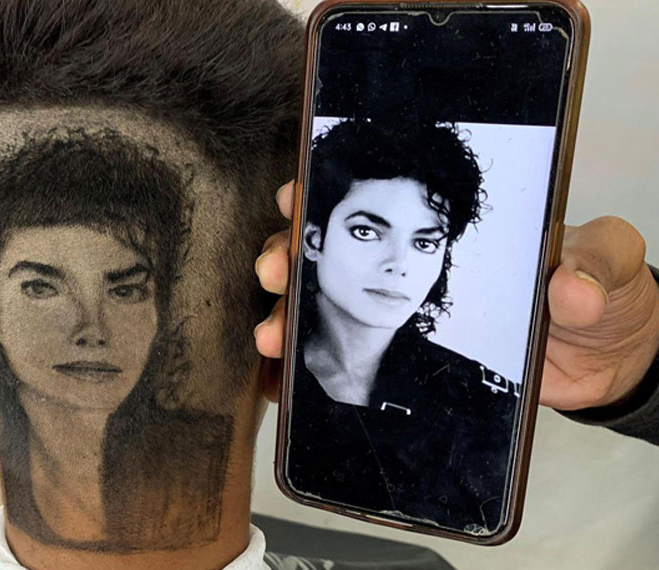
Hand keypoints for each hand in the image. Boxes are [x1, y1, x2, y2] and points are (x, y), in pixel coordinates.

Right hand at [254, 181, 658, 410]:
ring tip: (272, 336)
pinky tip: (282, 381)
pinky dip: (309, 366)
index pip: (375, 194)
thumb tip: (570, 288)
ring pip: (325, 303)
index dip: (326, 191)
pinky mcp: (406, 354)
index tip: (296, 199)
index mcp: (449, 224)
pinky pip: (345, 355)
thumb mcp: (610, 267)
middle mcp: (412, 261)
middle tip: (277, 268)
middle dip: (290, 253)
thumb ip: (597, 263)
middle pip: (332, 248)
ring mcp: (403, 308)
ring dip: (287, 314)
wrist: (603, 362)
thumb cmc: (605, 299)